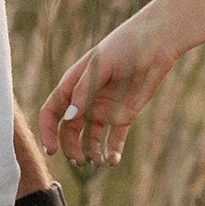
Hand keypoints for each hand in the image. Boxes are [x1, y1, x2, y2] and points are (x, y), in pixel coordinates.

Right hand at [39, 8, 177, 167]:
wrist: (156, 43)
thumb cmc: (124, 46)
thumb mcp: (101, 64)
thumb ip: (84, 90)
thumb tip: (68, 117)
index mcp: (74, 84)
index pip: (52, 111)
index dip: (47, 131)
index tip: (51, 150)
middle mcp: (86, 100)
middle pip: (69, 130)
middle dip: (70, 148)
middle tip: (79, 160)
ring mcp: (104, 109)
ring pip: (90, 139)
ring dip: (90, 153)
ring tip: (97, 162)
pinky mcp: (124, 116)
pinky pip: (114, 139)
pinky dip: (112, 152)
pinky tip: (113, 160)